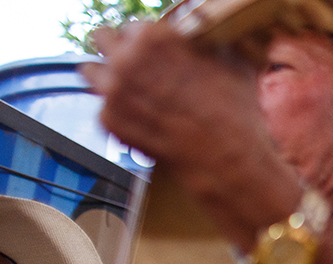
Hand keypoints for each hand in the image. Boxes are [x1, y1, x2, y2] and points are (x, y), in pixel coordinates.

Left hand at [83, 22, 298, 248]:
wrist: (228, 159)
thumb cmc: (235, 111)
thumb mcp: (234, 63)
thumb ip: (210, 43)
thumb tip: (211, 36)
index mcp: (152, 36)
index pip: (133, 27)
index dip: (145, 43)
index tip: (152, 55)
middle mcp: (125, 58)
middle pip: (100, 38)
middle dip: (115, 50)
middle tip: (130, 66)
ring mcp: (112, 90)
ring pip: (89, 71)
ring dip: (106, 79)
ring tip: (127, 93)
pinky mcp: (108, 121)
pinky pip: (103, 110)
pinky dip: (119, 117)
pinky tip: (142, 124)